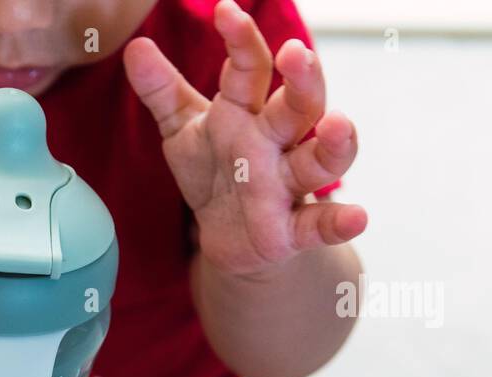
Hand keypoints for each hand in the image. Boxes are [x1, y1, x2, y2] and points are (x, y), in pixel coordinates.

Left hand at [124, 0, 366, 275]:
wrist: (225, 239)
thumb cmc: (214, 173)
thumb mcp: (183, 130)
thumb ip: (162, 91)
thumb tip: (134, 47)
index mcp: (246, 111)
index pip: (250, 69)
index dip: (240, 41)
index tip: (225, 12)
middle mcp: (274, 142)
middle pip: (298, 107)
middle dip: (302, 81)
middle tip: (296, 53)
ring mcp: (286, 185)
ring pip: (319, 160)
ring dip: (335, 143)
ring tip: (339, 124)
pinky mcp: (290, 230)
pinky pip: (320, 225)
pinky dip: (339, 222)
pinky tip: (357, 217)